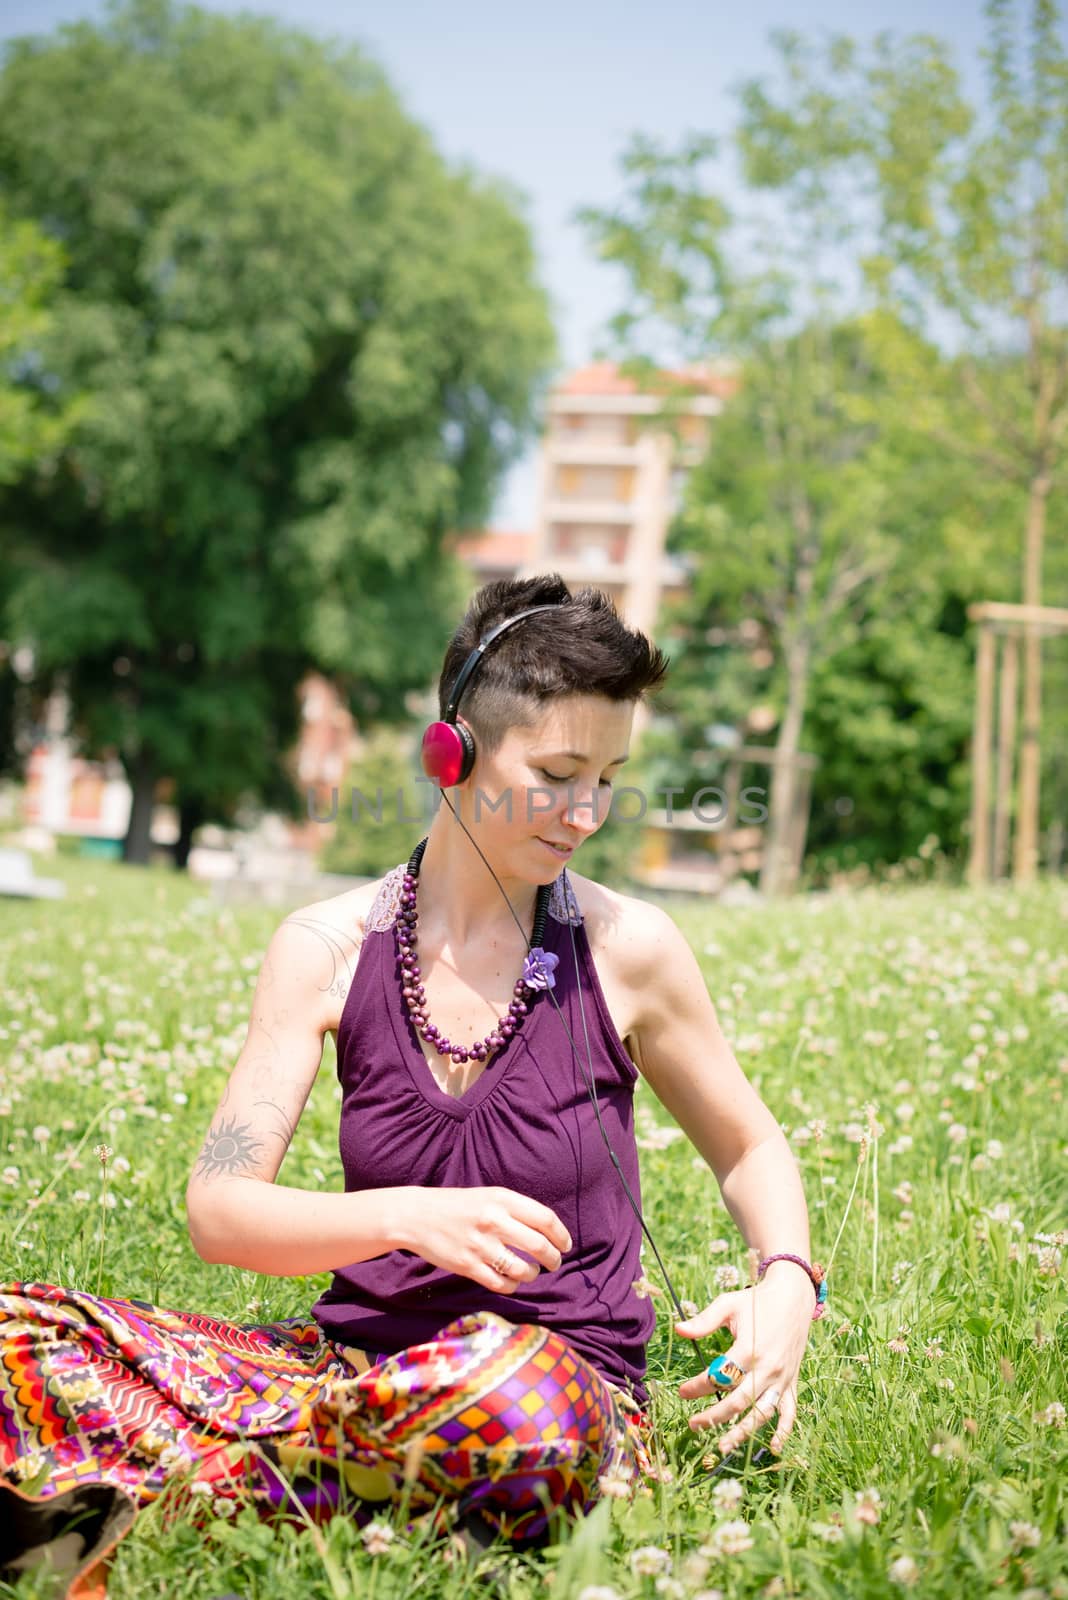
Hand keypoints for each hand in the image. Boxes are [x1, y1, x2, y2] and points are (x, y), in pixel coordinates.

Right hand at [397, 1185, 571, 1294]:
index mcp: (502, 1199)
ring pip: (523, 1269)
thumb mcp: (488, 1196)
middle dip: (553, 1259)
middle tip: (554, 1263)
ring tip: (531, 1272)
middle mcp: (493, 1220)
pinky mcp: (468, 1266)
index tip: (566, 1245)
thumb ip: (515, 1210)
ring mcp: (480, 1245)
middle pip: (539, 1246)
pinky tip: (512, 1280)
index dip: (561, 1235)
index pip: (545, 1218)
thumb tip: (547, 1232)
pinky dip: (513, 1285)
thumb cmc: (458, 1206)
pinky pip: (501, 1283)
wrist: (417, 1215)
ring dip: (533, 1274)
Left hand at [674, 1267, 814, 1455]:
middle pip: (738, 1401)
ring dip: (743, 1432)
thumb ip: (704, 1320)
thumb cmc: (757, 1300)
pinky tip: (772, 1448)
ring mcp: (782, 1378)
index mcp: (749, 1348)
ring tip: (722, 1446)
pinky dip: (783, 1431)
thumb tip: (678, 1330)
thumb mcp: (729, 1304)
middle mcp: (767, 1368)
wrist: (793, 1297)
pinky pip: (789, 1412)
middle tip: (693, 1424)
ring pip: (762, 1412)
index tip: (681, 1392)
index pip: (719, 1376)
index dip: (697, 1387)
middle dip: (714, 1417)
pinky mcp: (792, 1382)